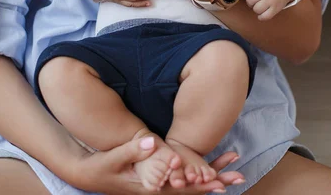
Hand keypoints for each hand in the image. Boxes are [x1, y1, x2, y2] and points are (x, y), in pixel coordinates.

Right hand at [68, 137, 244, 193]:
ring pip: (191, 184)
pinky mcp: (157, 179)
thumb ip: (133, 149)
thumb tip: (153, 140)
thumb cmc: (102, 167)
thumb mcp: (114, 159)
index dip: (202, 183)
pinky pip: (182, 179)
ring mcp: (159, 186)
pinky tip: (211, 171)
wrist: (90, 174)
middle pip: (193, 188)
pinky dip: (198, 173)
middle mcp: (159, 190)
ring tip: (234, 172)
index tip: (221, 180)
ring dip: (212, 176)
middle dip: (216, 180)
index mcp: (152, 188)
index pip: (182, 188)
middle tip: (240, 175)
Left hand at [244, 0, 293, 20]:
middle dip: (251, 2)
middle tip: (256, 0)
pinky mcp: (276, 8)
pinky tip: (262, 14)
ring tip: (261, 5)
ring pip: (256, 9)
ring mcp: (270, 0)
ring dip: (256, 9)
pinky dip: (261, 17)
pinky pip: (265, 16)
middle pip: (250, 1)